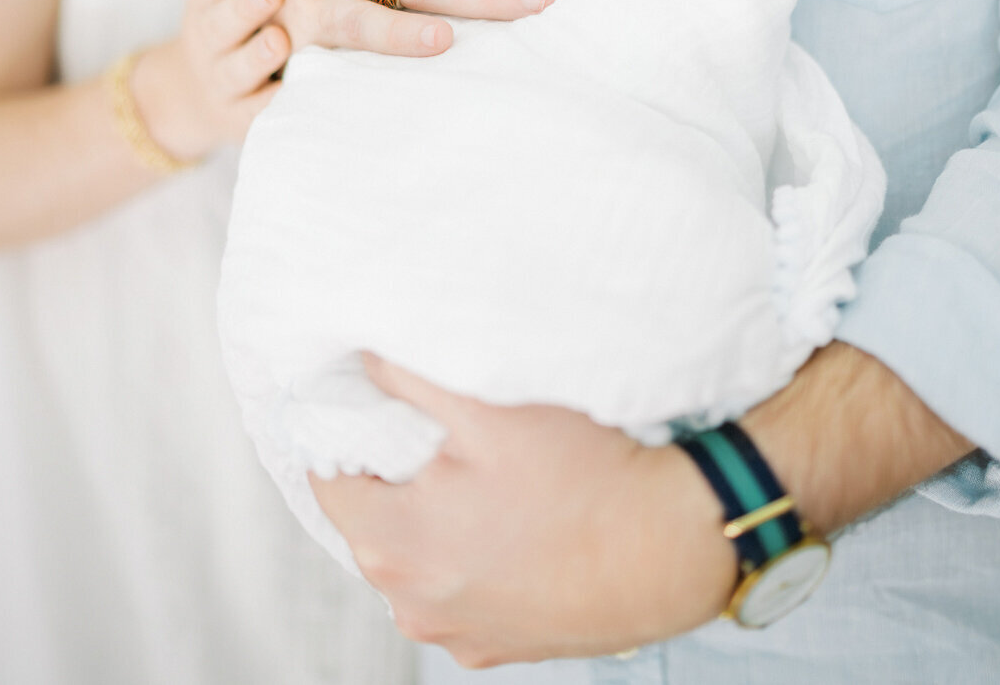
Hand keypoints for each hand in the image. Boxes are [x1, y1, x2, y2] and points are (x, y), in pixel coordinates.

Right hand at [130, 0, 290, 160]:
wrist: (192, 96)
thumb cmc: (232, 22)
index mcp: (206, 0)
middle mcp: (207, 40)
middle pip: (219, 22)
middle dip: (245, 5)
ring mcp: (221, 81)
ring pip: (235, 70)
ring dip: (256, 56)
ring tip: (279, 39)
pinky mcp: (238, 120)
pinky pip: (254, 114)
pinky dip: (271, 105)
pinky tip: (291, 92)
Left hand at [308, 357, 735, 667]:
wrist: (671, 548)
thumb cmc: (584, 477)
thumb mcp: (489, 406)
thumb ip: (408, 376)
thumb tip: (358, 356)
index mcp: (393, 545)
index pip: (328, 475)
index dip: (347, 427)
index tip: (375, 398)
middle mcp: (412, 603)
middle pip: (371, 517)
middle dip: (392, 470)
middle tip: (437, 427)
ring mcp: (457, 632)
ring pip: (415, 556)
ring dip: (432, 515)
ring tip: (482, 472)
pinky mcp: (500, 643)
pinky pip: (460, 587)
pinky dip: (471, 553)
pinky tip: (510, 520)